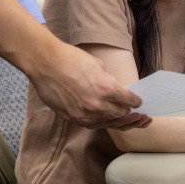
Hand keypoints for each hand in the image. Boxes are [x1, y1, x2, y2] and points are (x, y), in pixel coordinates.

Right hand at [32, 39, 151, 129]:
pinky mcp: (72, 118)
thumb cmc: (71, 59)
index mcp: (106, 89)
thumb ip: (109, 79)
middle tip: (136, 114)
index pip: (129, 100)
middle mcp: (97, 105)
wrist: (46, 63)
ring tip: (126, 121)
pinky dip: (100, 122)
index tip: (138, 102)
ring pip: (106, 123)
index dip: (135, 101)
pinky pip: (91, 124)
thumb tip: (115, 87)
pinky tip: (105, 120)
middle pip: (120, 115)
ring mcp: (83, 114)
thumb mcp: (98, 65)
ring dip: (116, 120)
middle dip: (129, 113)